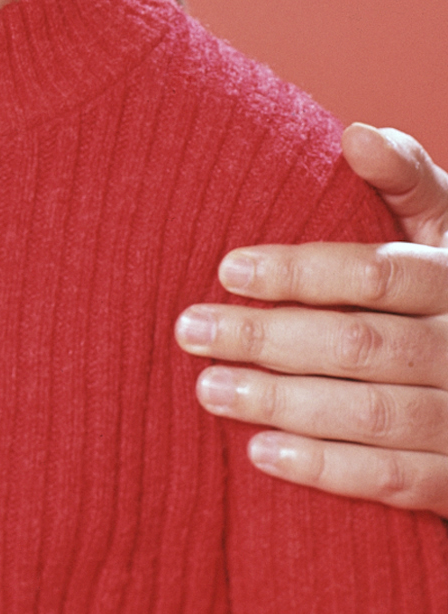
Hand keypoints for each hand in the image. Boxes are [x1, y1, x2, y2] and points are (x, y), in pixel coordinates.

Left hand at [181, 124, 447, 511]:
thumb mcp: (446, 230)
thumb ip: (408, 181)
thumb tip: (357, 133)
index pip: (378, 274)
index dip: (301, 272)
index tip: (226, 268)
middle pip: (362, 345)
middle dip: (269, 339)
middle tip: (191, 330)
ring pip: (373, 414)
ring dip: (283, 403)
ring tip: (209, 388)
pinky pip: (394, 480)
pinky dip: (326, 468)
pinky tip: (261, 452)